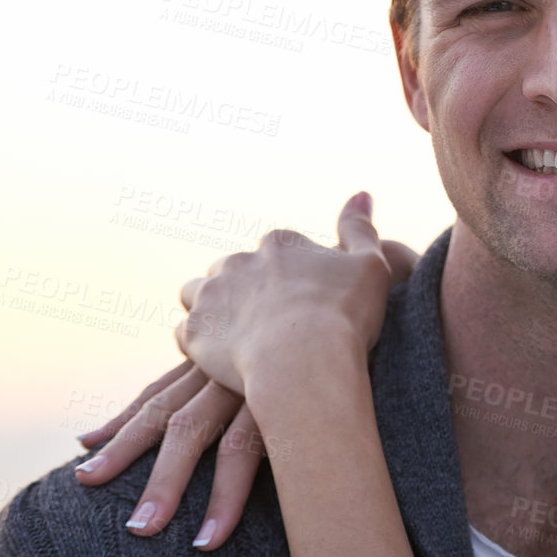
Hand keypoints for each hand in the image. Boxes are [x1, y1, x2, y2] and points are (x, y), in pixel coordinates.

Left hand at [75, 193, 415, 548]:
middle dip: (125, 442)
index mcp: (237, 310)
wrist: (373, 291)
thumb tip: (361, 193)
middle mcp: (226, 345)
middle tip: (87, 473)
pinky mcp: (270, 401)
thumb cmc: (367, 276)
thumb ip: (353, 230)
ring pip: (187, 433)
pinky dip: (225, 499)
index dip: (145, 392)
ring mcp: (242, 372)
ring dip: (163, 485)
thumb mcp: (358, 253)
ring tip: (138, 528)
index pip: (181, 354)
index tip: (104, 426)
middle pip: (165, 401)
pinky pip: (243, 459)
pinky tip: (206, 541)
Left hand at [174, 193, 400, 416]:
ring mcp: (212, 295)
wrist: (307, 361)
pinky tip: (221, 357)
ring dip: (211, 308)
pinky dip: (199, 342)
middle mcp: (239, 261)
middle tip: (269, 323)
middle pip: (232, 269)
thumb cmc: (344, 314)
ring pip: (197, 293)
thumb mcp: (370, 265)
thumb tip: (361, 194)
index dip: (287, 276)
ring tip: (236, 336)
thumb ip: (359, 229)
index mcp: (279, 245)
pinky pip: (185, 333)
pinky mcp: (194, 331)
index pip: (274, 251)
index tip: (302, 301)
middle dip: (243, 288)